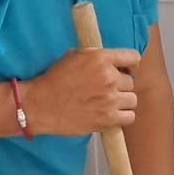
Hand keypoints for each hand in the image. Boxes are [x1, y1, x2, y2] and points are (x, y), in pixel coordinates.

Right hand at [24, 48, 140, 136]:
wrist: (40, 105)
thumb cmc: (53, 81)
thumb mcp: (73, 56)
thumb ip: (96, 56)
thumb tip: (112, 59)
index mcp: (100, 58)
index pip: (133, 57)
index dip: (131, 65)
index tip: (126, 70)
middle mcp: (108, 77)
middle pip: (130, 82)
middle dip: (120, 86)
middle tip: (106, 90)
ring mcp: (109, 99)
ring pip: (132, 99)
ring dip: (122, 102)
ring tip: (108, 103)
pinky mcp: (107, 118)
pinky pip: (129, 117)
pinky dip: (123, 116)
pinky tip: (110, 114)